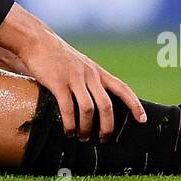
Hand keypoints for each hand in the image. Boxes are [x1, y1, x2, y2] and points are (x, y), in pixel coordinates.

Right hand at [0, 5, 145, 141]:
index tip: (142, 120)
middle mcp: (89, 75)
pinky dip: (70, 124)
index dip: (134, 104)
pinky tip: (68, 132)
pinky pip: (68, 108)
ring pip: (88, 109)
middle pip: (106, 105)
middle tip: (103, 140)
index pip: (122, 88)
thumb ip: (88, 79)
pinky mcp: (58, 83)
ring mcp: (74, 78)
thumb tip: (94, 102)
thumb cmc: (56, 55)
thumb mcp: (79, 64)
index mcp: (97, 71)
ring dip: (86, 128)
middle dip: (107, 126)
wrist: (37, 41)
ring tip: (82, 137)